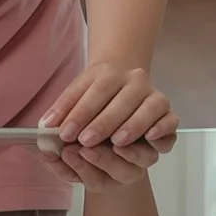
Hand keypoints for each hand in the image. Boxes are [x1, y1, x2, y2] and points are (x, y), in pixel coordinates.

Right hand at [36, 133, 171, 186]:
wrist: (117, 92)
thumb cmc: (91, 123)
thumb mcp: (71, 137)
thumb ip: (57, 148)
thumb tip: (42, 149)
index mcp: (109, 172)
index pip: (98, 181)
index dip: (83, 169)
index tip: (66, 154)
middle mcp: (131, 163)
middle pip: (125, 172)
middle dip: (103, 160)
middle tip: (82, 145)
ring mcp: (151, 147)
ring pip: (147, 158)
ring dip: (131, 152)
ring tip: (114, 140)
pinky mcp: (166, 126)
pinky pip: (170, 139)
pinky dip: (163, 137)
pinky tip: (151, 131)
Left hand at [42, 61, 177, 146]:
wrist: (126, 77)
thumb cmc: (97, 91)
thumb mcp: (77, 92)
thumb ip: (62, 108)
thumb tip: (45, 125)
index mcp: (110, 73)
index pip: (94, 92)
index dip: (79, 114)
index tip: (64, 133)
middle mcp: (135, 80)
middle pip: (121, 101)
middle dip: (102, 124)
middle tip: (85, 142)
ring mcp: (154, 94)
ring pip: (149, 108)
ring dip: (132, 126)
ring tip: (115, 143)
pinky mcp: (167, 111)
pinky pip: (170, 119)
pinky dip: (163, 128)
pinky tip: (150, 138)